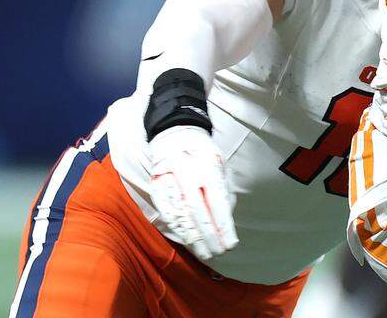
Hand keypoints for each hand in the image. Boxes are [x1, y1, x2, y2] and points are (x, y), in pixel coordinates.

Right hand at [147, 126, 237, 259]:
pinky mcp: (156, 185)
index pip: (217, 200)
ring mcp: (169, 179)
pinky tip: (187, 240)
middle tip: (219, 253)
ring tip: (205, 253)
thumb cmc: (203, 152)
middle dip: (209, 236)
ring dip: (194, 238)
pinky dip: (178, 228)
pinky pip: (166, 211)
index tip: (231, 244)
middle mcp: (187, 171)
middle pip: (198, 211)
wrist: (174, 134)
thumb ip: (223, 188)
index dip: (223, 225)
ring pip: (181, 214)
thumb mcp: (220, 162)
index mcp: (207, 163)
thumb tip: (228, 217)